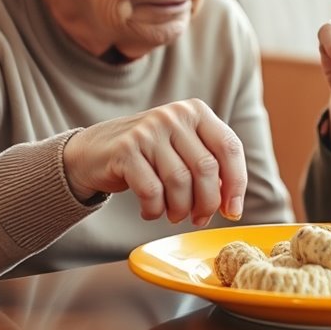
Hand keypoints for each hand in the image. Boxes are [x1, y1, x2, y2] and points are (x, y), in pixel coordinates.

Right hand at [62, 98, 245, 226]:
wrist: (94, 151)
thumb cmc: (148, 155)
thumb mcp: (182, 148)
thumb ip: (210, 165)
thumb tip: (232, 203)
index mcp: (196, 111)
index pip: (229, 147)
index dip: (236, 184)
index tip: (232, 210)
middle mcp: (174, 115)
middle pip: (206, 168)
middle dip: (208, 202)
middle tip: (200, 218)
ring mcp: (149, 130)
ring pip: (180, 182)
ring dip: (181, 209)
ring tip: (175, 215)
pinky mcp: (125, 149)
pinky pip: (152, 191)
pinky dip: (155, 209)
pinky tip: (151, 211)